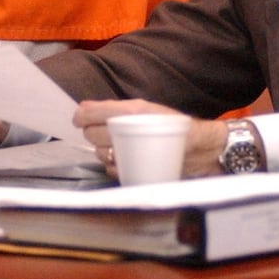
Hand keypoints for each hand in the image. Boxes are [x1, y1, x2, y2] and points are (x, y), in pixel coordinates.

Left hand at [73, 100, 227, 178]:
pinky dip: (114, 163)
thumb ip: (113, 108)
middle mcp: (126, 131)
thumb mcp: (145, 107)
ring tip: (123, 144)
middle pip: (90, 133)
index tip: (80, 119)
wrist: (197, 147)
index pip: (88, 114)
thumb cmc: (171, 124)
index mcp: (130, 111)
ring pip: (98, 152)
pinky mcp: (131, 171)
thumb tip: (83, 108)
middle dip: (94, 131)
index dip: (80, 117)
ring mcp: (127, 153)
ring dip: (104, 148)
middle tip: (110, 130)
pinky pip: (109, 168)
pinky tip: (128, 157)